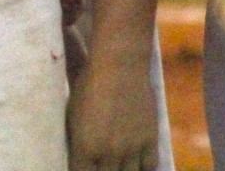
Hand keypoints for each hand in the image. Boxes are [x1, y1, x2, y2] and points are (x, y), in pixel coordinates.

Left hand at [67, 56, 158, 170]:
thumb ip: (77, 141)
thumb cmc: (89, 85)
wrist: (119, 64)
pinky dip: (143, 169)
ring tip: (117, 166)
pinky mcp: (150, 139)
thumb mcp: (74, 114)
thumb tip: (78, 157)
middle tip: (100, 166)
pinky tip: (136, 166)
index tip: (81, 168)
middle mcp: (108, 152)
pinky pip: (149, 167)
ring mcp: (131, 148)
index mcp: (84, 146)